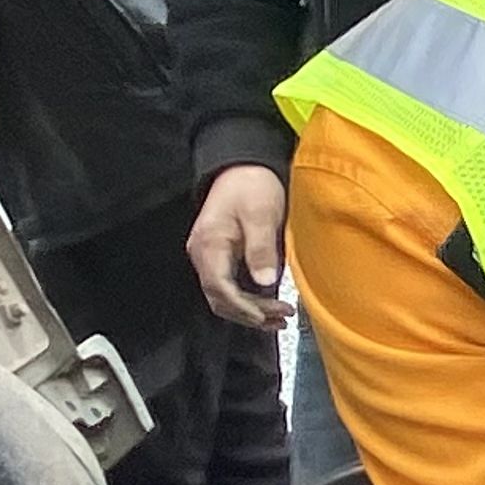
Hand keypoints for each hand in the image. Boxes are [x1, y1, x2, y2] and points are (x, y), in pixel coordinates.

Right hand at [187, 165, 294, 328]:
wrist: (244, 166)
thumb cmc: (251, 185)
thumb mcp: (261, 214)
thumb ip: (261, 248)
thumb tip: (265, 281)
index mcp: (209, 245)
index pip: (220, 288)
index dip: (243, 307)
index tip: (266, 316)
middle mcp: (203, 254)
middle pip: (220, 298)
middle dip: (250, 314)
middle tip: (281, 317)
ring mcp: (209, 257)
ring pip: (224, 296)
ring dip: (250, 311)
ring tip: (279, 318)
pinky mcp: (220, 257)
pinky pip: (229, 287)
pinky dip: (247, 300)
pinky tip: (267, 304)